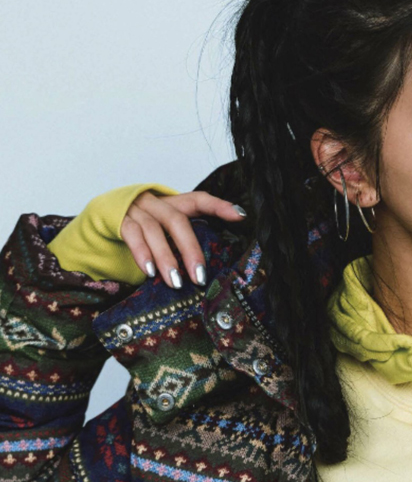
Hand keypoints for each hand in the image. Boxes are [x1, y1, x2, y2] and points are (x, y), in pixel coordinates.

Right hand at [121, 191, 245, 287]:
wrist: (102, 217)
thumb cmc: (141, 228)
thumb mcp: (164, 230)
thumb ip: (181, 241)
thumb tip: (204, 272)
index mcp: (171, 203)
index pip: (198, 200)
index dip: (219, 206)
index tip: (240, 216)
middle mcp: (155, 202)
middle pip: (176, 220)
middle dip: (189, 249)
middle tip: (199, 276)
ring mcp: (135, 209)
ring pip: (153, 230)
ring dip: (166, 257)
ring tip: (175, 281)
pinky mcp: (118, 219)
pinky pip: (132, 234)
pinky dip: (142, 253)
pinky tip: (150, 272)